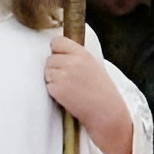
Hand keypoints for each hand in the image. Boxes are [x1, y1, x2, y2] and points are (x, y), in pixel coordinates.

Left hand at [44, 37, 135, 153]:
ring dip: (53, 79)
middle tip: (68, 78)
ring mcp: (63, 76)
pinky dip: (54, 91)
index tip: (61, 58)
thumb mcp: (93, 65)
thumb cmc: (102, 90)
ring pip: (47, 72)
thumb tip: (58, 51)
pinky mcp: (57, 89)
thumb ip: (77, 56)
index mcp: (82, 53)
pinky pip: (48, 85)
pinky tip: (68, 95)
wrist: (105, 111)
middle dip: (55, 67)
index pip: (57, 42)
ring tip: (69, 87)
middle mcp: (71, 62)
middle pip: (50, 58)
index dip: (57, 50)